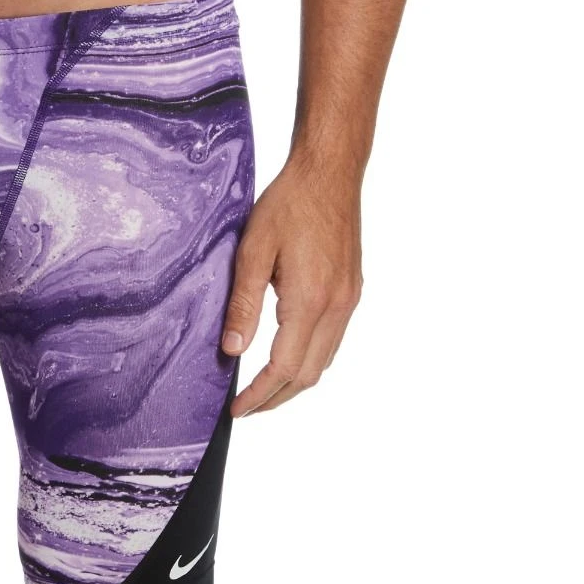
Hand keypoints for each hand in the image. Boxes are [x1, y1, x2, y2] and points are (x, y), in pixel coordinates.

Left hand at [222, 154, 363, 416]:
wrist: (330, 174)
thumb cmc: (289, 204)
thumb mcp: (253, 251)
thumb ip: (243, 305)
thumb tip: (231, 350)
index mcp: (310, 301)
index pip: (283, 368)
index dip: (258, 394)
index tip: (237, 409)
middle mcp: (337, 307)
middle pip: (307, 375)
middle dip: (276, 398)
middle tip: (246, 408)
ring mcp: (349, 300)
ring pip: (324, 361)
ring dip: (293, 382)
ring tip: (262, 389)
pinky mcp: (352, 290)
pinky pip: (333, 341)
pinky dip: (309, 359)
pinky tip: (287, 356)